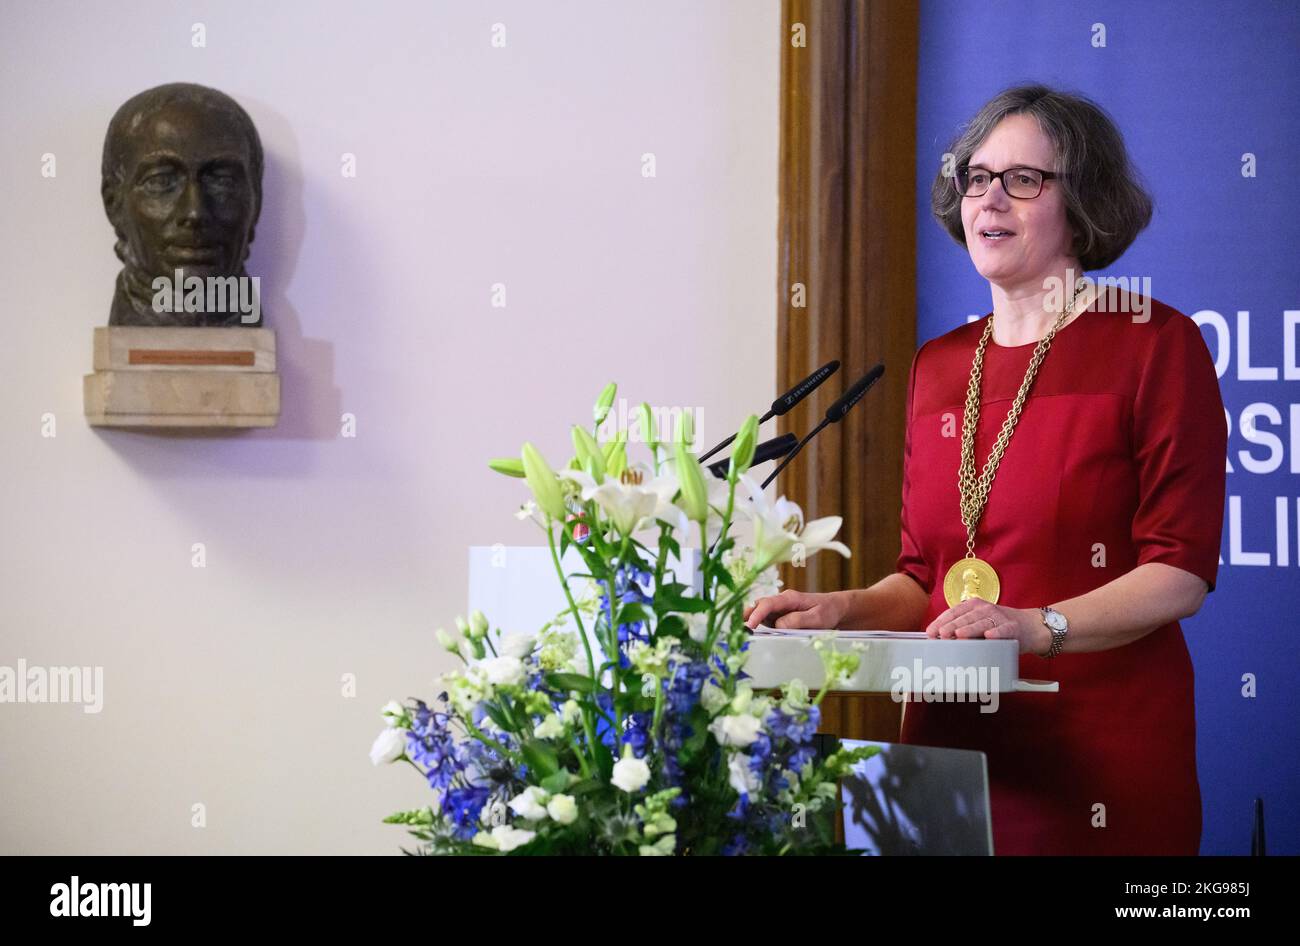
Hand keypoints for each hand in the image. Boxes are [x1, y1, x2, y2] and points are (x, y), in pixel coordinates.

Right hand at [743, 589, 846, 630]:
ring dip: (750, 621)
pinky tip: (753, 634)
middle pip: (758, 605)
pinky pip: (766, 620)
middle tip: (737, 628)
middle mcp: (781, 601)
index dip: (757, 614)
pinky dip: (758, 626)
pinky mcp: (780, 616)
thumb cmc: (828, 611)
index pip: (768, 604)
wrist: (836, 609)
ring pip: (760, 612)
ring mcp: (780, 609)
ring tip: (741, 633)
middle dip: (747, 615)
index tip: (750, 625)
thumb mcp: (817, 617)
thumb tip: (778, 625)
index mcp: (789, 598)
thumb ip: (798, 620)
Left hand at [925, 598, 1049, 655]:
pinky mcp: (1013, 627)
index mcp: (973, 606)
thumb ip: (961, 626)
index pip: (954, 612)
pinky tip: (989, 636)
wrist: (1028, 627)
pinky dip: (996, 632)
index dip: (941, 621)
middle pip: (965, 617)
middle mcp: (985, 608)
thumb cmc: (998, 626)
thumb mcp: (977, 622)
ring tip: (959, 634)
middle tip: (941, 634)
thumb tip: (938, 636)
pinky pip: (1003, 629)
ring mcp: (999, 617)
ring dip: (970, 628)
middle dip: (951, 626)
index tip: (930, 632)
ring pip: (981, 623)